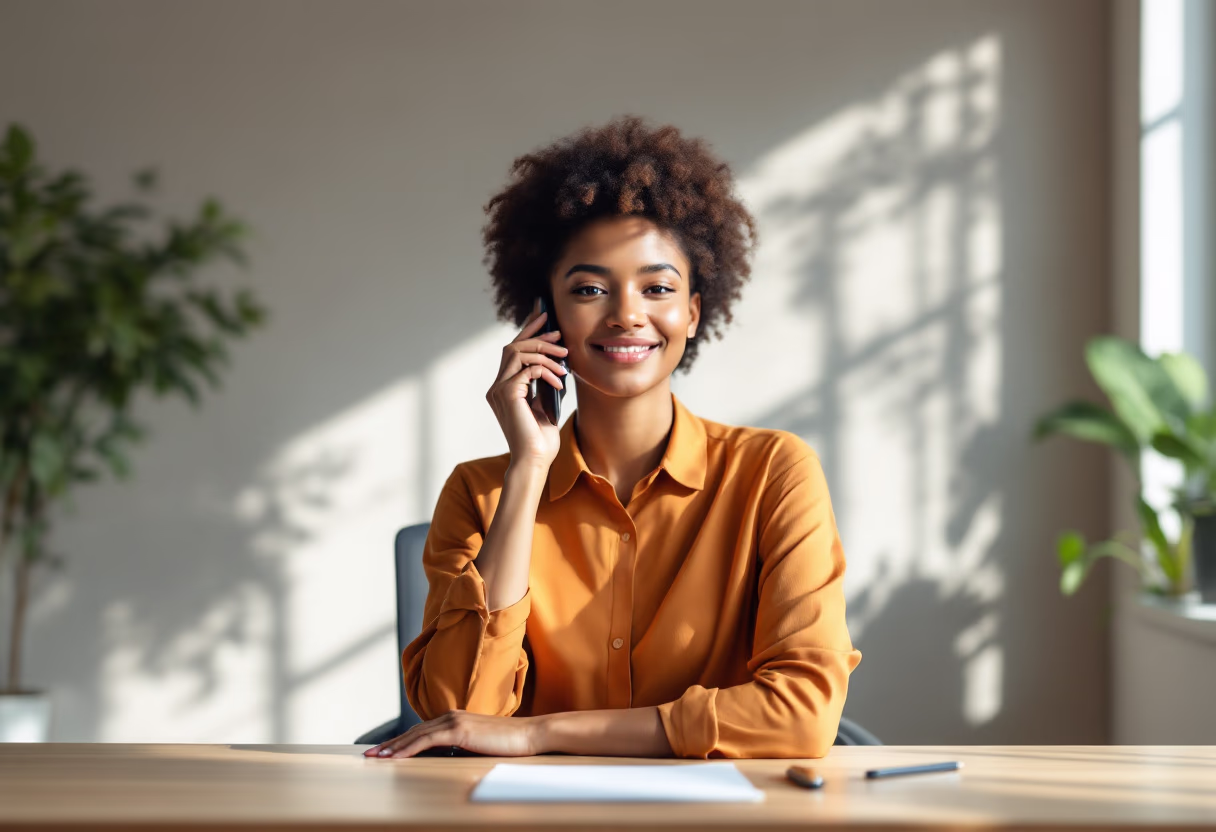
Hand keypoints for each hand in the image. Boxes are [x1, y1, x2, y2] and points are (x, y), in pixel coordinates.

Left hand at [362, 709, 540, 758]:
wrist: (530, 735)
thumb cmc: (510, 743)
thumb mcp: (480, 744)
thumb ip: (462, 746)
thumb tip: (447, 758)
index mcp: (456, 719)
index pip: (422, 731)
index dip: (401, 741)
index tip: (385, 751)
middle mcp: (451, 716)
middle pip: (413, 732)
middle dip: (391, 744)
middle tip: (371, 755)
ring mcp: (454, 722)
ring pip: (416, 736)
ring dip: (394, 747)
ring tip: (376, 757)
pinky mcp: (459, 731)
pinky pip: (426, 741)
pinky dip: (408, 749)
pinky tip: (396, 757)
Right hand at [486, 299, 567, 469]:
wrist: (534, 460)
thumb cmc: (540, 439)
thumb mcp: (544, 406)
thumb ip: (542, 385)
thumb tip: (555, 363)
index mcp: (504, 388)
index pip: (512, 352)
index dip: (527, 331)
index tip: (543, 317)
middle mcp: (497, 387)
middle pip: (512, 346)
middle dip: (536, 334)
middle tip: (558, 333)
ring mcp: (499, 390)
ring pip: (518, 353)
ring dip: (544, 352)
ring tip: (564, 359)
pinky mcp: (507, 394)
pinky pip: (528, 369)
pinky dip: (547, 371)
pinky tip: (559, 381)